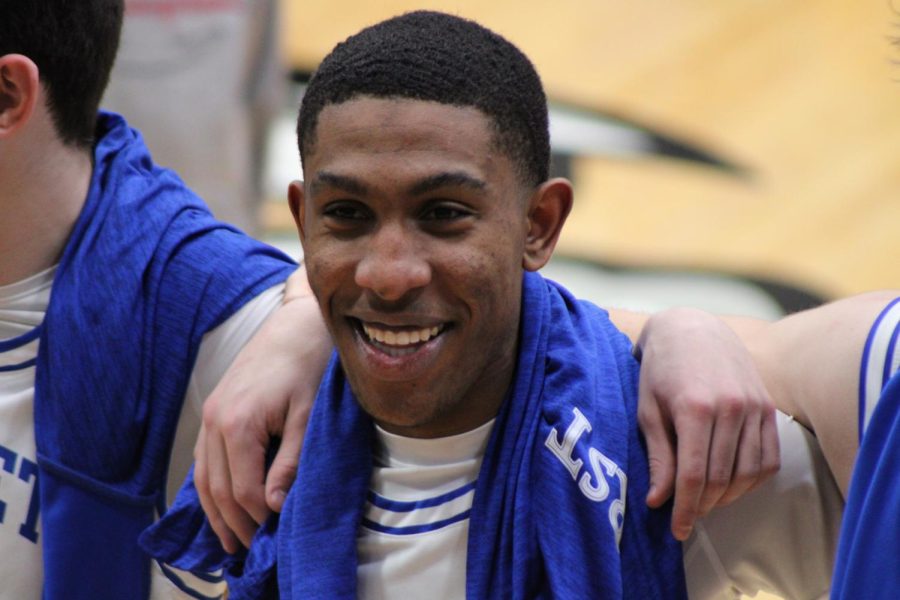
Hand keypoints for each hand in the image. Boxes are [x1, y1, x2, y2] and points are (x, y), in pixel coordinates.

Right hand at [194, 271, 331, 551]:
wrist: (297, 322)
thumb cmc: (310, 365)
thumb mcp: (308, 415)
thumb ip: (290, 461)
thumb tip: (272, 504)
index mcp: (239, 424)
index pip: (244, 489)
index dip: (259, 518)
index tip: (276, 533)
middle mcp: (215, 421)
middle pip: (218, 489)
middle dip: (234, 523)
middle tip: (252, 549)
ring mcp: (210, 413)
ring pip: (203, 476)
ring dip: (216, 511)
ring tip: (231, 539)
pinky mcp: (213, 407)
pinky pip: (203, 457)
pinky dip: (210, 486)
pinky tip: (221, 502)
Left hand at [635, 308, 779, 540]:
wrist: (693, 328)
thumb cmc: (661, 370)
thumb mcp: (649, 410)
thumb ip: (658, 456)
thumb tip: (659, 501)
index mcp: (696, 407)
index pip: (695, 475)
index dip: (686, 509)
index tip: (676, 530)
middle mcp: (731, 407)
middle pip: (723, 478)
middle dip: (703, 506)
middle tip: (686, 518)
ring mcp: (755, 407)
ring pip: (749, 473)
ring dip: (728, 498)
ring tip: (705, 502)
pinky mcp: (769, 408)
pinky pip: (768, 458)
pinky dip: (751, 480)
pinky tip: (730, 485)